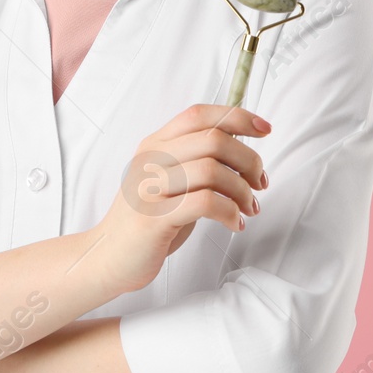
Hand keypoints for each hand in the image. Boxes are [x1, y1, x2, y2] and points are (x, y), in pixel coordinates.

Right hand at [91, 104, 270, 294]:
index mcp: (155, 144)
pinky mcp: (154, 218)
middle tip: (260, 182)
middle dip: (249, 160)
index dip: (238, 117)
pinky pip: (205, 203)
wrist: (108, 257)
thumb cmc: (149, 218)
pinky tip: (235, 223)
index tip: (264, 130)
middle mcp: (150, 160)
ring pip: (213, 170)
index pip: (200, 114)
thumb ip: (197, 160)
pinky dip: (230, 212)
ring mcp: (150, 188)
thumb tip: (244, 149)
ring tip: (249, 208)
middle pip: (214, 140)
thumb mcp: (171, 180)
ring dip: (242, 190)